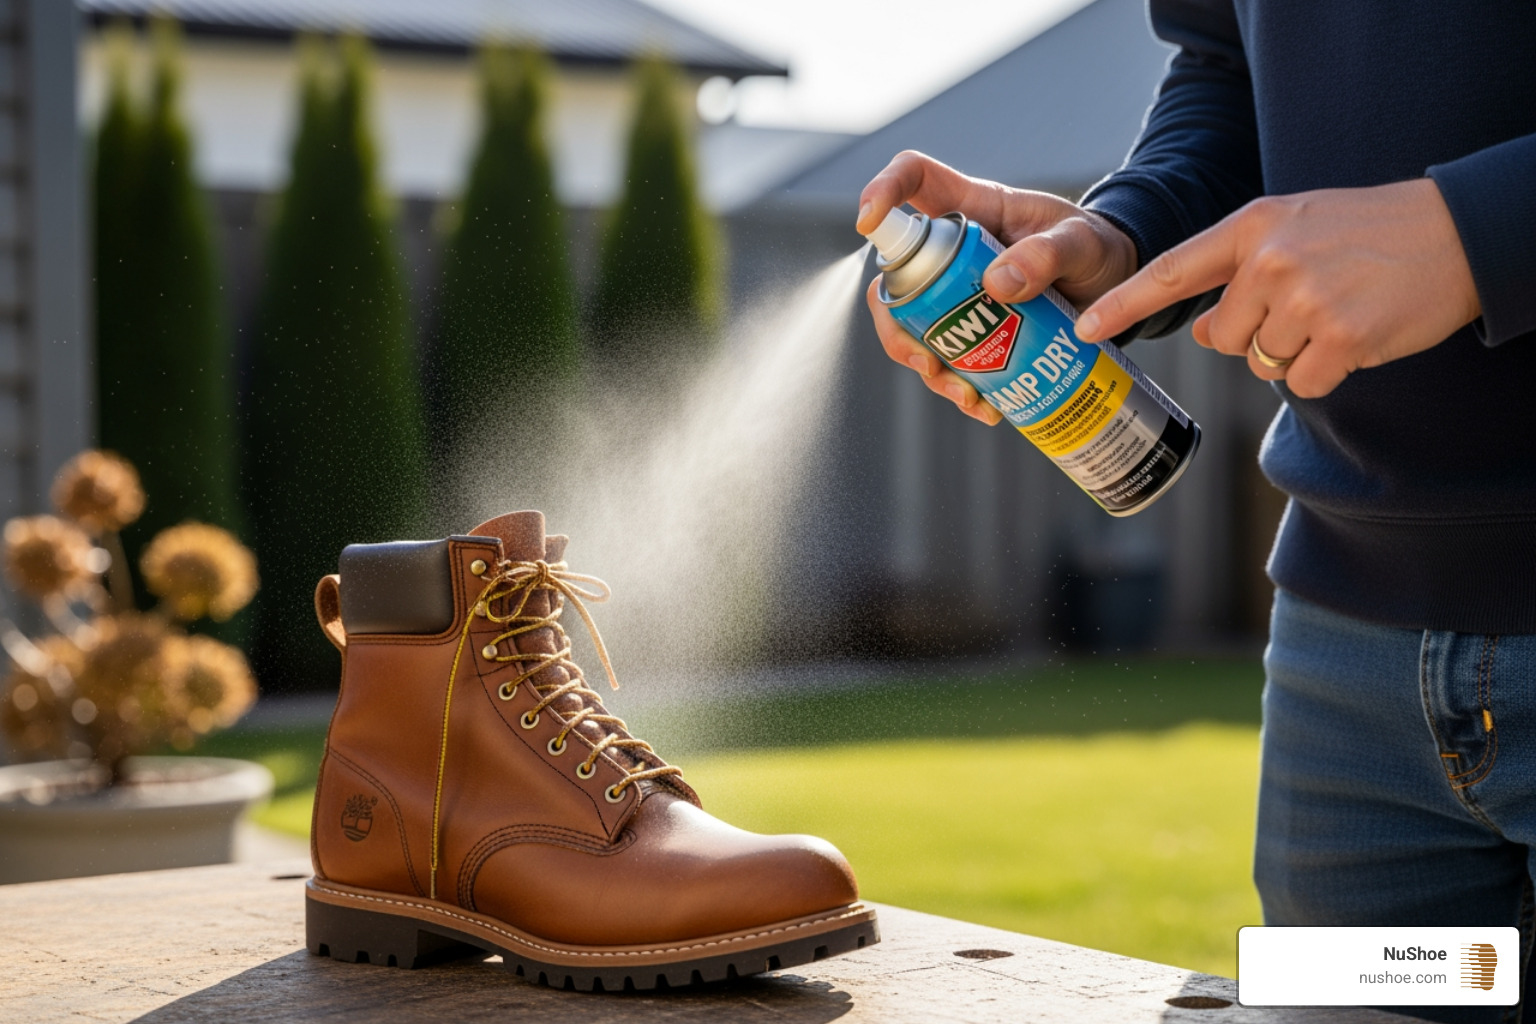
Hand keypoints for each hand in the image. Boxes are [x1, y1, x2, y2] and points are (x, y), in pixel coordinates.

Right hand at [858, 151, 1137, 424]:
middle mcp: (953, 252)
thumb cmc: (1095, 247)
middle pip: (894, 279)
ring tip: (967, 395)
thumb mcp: (1081, 244)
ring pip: (913, 329)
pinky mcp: (971, 330)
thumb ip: (1047, 254)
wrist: (1112, 288)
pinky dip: (958, 388)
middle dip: (896, 327)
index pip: (914, 179)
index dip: (881, 191)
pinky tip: (985, 407)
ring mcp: (956, 293)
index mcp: (973, 208)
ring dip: (928, 368)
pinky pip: (947, 360)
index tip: (866, 222)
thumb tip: (997, 283)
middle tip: (926, 360)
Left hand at [1074, 179, 1480, 398]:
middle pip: (1225, 336)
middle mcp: (1270, 261)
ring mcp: (1304, 299)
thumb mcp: (1295, 228)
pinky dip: (1327, 372)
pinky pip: (1303, 383)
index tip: (1084, 329)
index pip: (1171, 271)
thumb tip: (1206, 329)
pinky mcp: (1339, 338)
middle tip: (1309, 302)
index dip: (1124, 304)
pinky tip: (1355, 335)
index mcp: (1252, 226)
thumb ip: (1241, 271)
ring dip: (1296, 352)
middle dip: (1257, 334)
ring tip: (1339, 309)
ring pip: (1262, 363)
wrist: (1455, 232)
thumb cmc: (1369, 231)